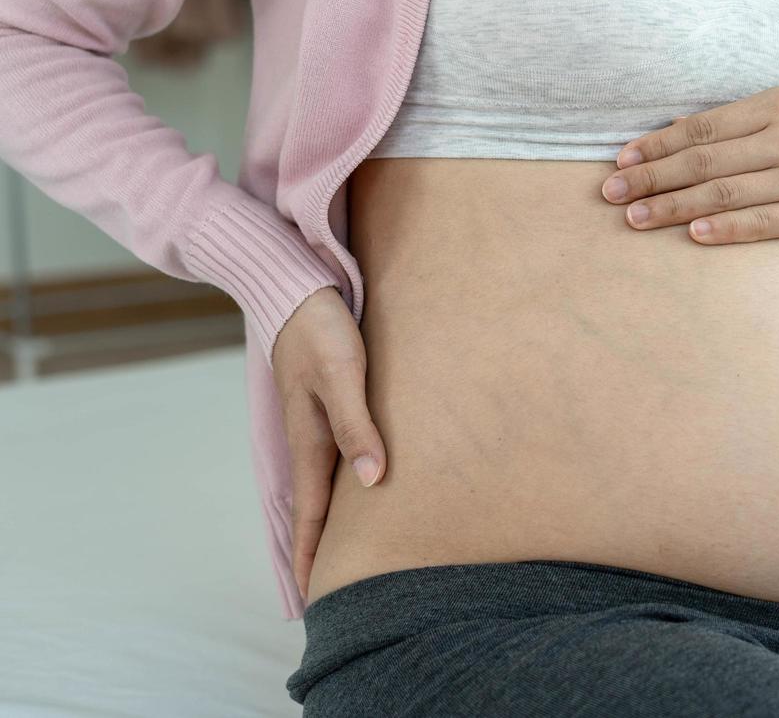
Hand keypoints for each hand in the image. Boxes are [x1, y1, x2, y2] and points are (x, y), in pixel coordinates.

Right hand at [269, 286, 385, 603]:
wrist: (296, 288)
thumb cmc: (322, 329)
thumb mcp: (344, 374)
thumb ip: (357, 425)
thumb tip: (373, 481)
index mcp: (311, 440)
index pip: (312, 514)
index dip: (315, 556)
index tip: (314, 599)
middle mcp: (310, 439)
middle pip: (315, 510)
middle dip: (319, 552)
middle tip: (326, 596)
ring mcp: (315, 425)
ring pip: (323, 487)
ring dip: (327, 524)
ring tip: (336, 558)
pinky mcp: (327, 407)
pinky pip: (332, 461)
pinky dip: (338, 490)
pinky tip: (352, 495)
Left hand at [599, 86, 778, 243]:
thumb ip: (732, 125)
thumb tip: (670, 132)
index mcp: (775, 105)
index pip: (703, 127)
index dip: (657, 145)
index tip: (621, 160)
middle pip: (706, 161)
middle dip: (653, 178)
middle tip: (611, 193)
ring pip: (726, 193)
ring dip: (675, 207)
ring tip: (636, 218)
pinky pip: (762, 222)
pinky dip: (726, 228)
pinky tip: (693, 234)